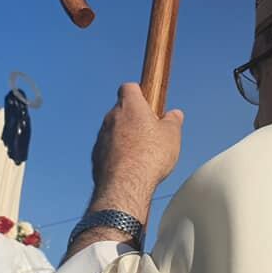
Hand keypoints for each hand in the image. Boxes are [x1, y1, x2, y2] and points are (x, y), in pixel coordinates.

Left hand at [89, 83, 183, 222]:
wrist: (126, 185)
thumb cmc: (149, 156)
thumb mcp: (172, 135)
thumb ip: (173, 121)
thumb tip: (175, 114)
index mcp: (130, 106)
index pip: (129, 87)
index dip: (139, 93)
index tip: (148, 102)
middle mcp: (111, 117)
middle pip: (122, 110)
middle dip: (134, 119)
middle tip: (149, 133)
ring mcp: (101, 136)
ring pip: (113, 131)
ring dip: (125, 138)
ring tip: (141, 154)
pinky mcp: (96, 155)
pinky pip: (108, 149)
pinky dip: (117, 154)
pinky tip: (130, 167)